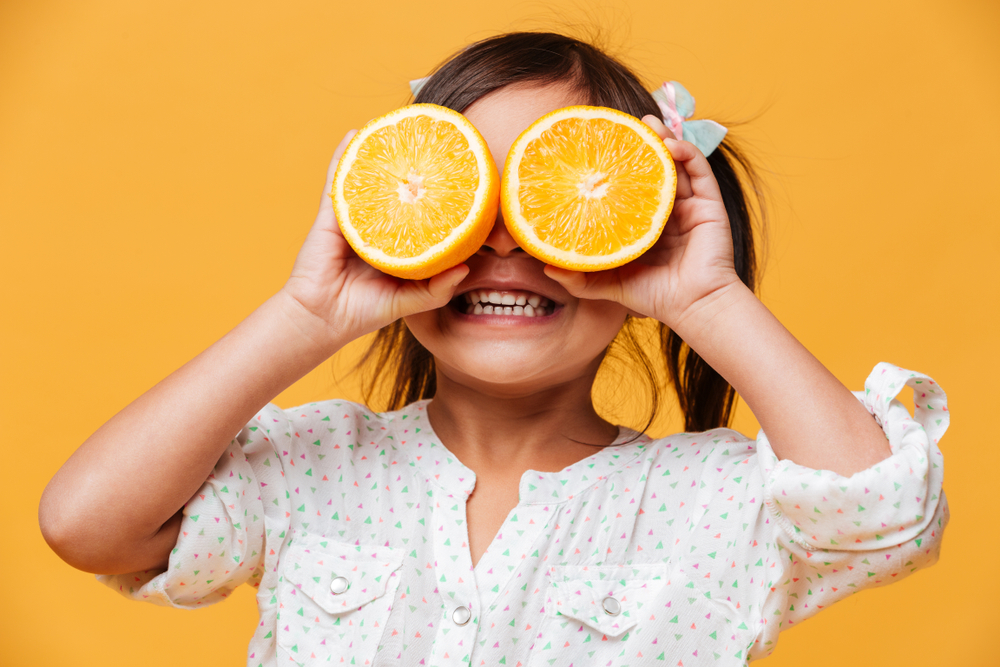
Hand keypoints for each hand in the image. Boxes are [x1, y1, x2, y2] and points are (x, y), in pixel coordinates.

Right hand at [280, 131, 468, 349]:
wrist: (322, 318)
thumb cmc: (364, 311)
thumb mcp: (410, 301)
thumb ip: (437, 288)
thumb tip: (467, 268)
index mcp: (397, 243)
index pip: (421, 214)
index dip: (437, 197)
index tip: (460, 178)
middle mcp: (378, 225)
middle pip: (398, 191)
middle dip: (413, 168)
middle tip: (434, 143)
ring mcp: (355, 217)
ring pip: (371, 180)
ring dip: (381, 154)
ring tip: (398, 128)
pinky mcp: (333, 215)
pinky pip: (339, 180)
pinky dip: (345, 156)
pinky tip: (355, 135)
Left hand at [544, 115, 743, 331]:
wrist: (693, 306)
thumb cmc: (654, 297)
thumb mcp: (608, 285)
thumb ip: (580, 278)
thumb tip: (546, 268)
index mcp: (644, 223)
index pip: (630, 187)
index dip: (617, 167)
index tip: (597, 147)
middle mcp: (667, 210)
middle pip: (652, 169)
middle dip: (639, 144)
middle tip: (621, 124)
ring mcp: (690, 205)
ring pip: (675, 163)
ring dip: (662, 139)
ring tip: (646, 122)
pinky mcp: (709, 205)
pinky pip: (700, 171)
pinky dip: (685, 152)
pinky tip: (669, 144)